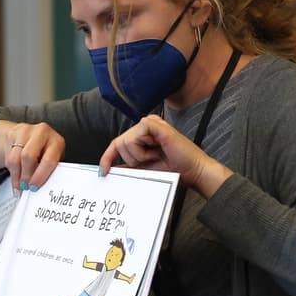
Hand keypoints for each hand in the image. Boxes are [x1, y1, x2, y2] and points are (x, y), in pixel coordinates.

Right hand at [1, 122, 65, 193]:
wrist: (31, 134)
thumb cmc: (46, 150)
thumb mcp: (53, 159)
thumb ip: (48, 170)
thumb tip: (40, 187)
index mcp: (56, 141)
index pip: (48, 160)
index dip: (39, 176)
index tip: (34, 186)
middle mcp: (42, 132)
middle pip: (28, 157)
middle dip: (26, 176)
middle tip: (26, 186)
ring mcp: (25, 131)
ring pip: (15, 159)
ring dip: (16, 176)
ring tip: (19, 184)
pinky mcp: (12, 134)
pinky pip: (8, 157)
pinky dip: (11, 170)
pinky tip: (16, 174)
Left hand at [98, 115, 231, 196]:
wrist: (192, 171)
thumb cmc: (173, 168)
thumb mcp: (144, 169)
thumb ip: (129, 166)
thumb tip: (110, 169)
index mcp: (142, 134)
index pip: (117, 143)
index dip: (107, 157)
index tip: (103, 172)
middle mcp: (145, 126)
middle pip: (119, 144)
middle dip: (132, 159)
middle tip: (151, 160)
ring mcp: (150, 123)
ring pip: (125, 142)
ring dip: (139, 156)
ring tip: (156, 155)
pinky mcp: (154, 123)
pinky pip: (134, 137)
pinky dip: (142, 150)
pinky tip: (157, 149)